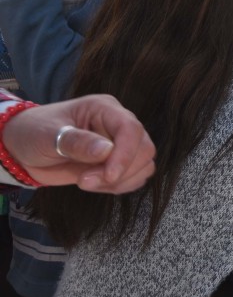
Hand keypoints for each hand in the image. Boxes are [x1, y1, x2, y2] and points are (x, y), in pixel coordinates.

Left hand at [3, 95, 155, 193]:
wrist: (24, 150)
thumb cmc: (34, 133)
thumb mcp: (47, 135)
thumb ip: (76, 142)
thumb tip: (106, 150)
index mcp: (104, 109)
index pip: (131, 128)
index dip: (126, 154)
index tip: (109, 176)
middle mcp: (118, 125)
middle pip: (145, 148)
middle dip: (121, 171)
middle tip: (85, 181)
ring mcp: (121, 144)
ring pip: (145, 165)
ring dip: (120, 181)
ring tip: (87, 182)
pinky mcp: (118, 163)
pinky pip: (136, 177)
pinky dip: (120, 187)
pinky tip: (96, 185)